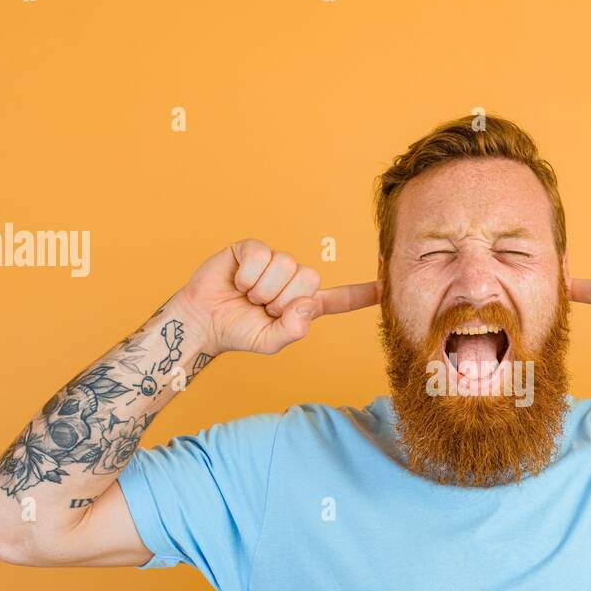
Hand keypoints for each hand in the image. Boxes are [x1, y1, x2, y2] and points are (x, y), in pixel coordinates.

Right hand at [178, 239, 379, 354]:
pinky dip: (246, 274)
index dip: (363, 294)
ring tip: (246, 296)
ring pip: (285, 266)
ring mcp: (273, 261)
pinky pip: (261, 255)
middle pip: (309, 278)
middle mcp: (294, 279)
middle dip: (280, 298)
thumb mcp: (270, 342)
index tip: (388, 286)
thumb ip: (292, 330)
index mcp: (304, 304)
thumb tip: (305, 306)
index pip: (341, 298)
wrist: (203, 321)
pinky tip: (236, 281)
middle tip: (260, 307)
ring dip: (261, 288)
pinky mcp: (252, 248)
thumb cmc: (238, 332)